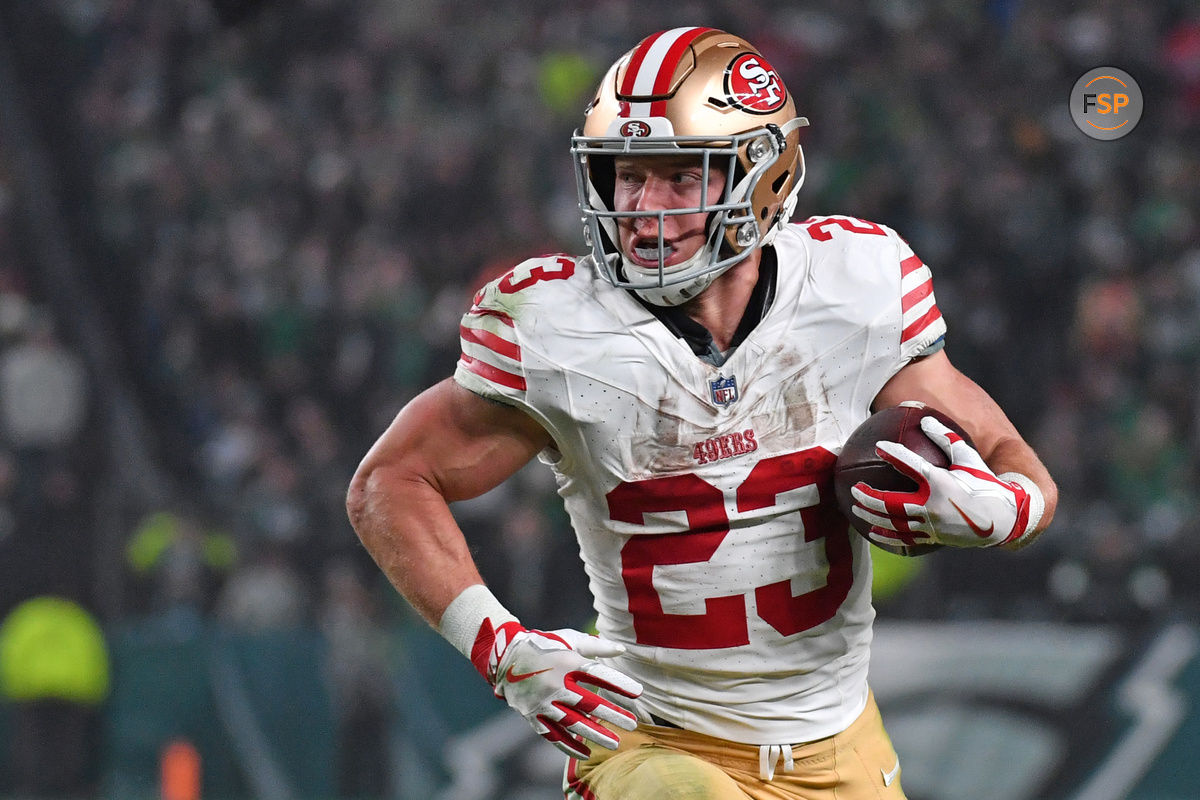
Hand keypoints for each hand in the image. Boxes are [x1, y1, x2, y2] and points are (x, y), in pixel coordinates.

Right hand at [474, 622, 642, 758]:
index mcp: (567, 662)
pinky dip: (568, 746)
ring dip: (595, 734)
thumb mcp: (570, 639)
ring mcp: (543, 702)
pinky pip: (553, 734)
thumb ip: (597, 646)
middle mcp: (556, 684)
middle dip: (612, 715)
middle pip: (588, 703)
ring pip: (573, 723)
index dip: (618, 684)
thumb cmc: (545, 646)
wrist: (505, 657)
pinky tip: (585, 753)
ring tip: (614, 743)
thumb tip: (622, 650)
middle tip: (632, 725)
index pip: (598, 674)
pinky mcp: (533, 715)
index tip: (637, 692)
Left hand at [849, 416, 1031, 548]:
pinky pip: (905, 539)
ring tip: (854, 508)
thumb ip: (947, 438)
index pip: (913, 466)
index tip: (879, 446)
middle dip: (869, 496)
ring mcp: (932, 525)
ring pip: (894, 523)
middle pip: (892, 503)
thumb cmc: (987, 484)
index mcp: (941, 484)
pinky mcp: (934, 538)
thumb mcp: (970, 458)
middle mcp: (933, 506)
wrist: (1004, 520)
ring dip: (872, 516)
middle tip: (854, 488)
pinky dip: (886, 536)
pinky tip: (872, 532)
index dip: (894, 454)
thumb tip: (925, 417)